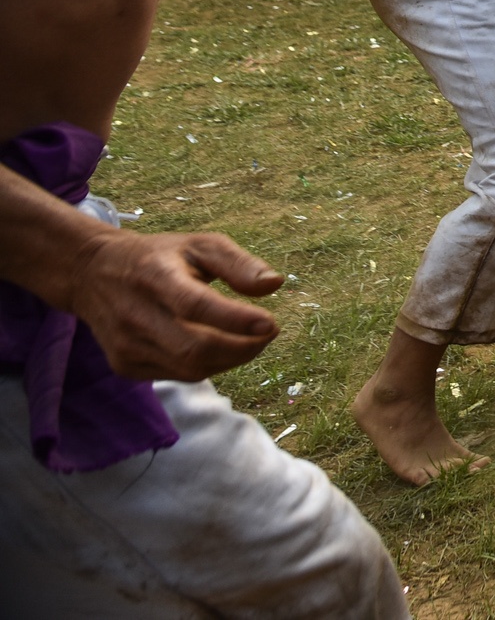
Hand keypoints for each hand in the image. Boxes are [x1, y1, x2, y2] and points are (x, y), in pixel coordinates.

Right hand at [66, 229, 282, 381]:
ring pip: (190, 369)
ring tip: (251, 339)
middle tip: (269, 332)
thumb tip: (275, 283)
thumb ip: (238, 263)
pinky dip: (208, 366)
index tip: (272, 324)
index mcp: (154, 277)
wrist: (93, 274)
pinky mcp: (124, 365)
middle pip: (195, 348)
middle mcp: (135, 315)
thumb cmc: (160, 257)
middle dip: (243, 347)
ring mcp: (126, 345)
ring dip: (231, 359)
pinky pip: (178, 375)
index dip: (236, 319)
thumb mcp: (200, 245)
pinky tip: (219, 347)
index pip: (195, 306)